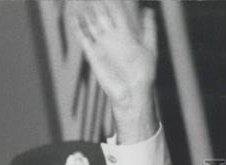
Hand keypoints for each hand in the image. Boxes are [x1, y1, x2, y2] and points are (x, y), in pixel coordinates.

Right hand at [68, 0, 158, 141]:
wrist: (132, 93)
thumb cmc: (144, 74)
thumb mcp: (150, 48)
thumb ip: (149, 29)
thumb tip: (150, 10)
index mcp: (125, 33)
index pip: (116, 11)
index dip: (112, 0)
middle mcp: (112, 36)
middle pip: (101, 13)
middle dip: (97, 1)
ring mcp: (101, 43)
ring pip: (91, 22)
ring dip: (86, 10)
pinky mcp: (93, 53)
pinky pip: (83, 36)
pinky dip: (78, 25)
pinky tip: (74, 14)